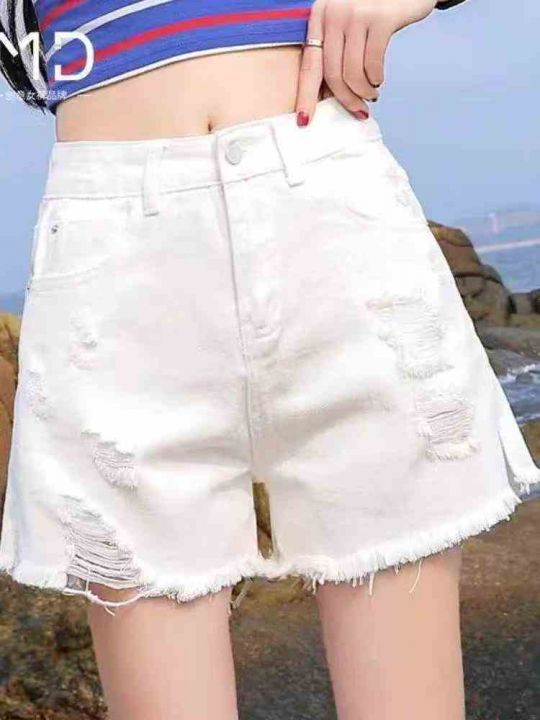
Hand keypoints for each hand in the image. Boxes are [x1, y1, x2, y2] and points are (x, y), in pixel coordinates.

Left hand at [295, 0, 437, 125]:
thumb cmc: (375, 7)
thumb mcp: (347, 20)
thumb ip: (335, 49)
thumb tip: (328, 95)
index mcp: (320, 16)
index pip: (309, 64)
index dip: (306, 95)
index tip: (305, 120)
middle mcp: (334, 13)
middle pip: (332, 73)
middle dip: (345, 100)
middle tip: (357, 111)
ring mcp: (357, 14)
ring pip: (353, 73)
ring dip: (363, 92)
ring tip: (371, 94)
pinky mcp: (382, 18)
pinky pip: (373, 63)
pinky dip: (376, 79)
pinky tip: (379, 80)